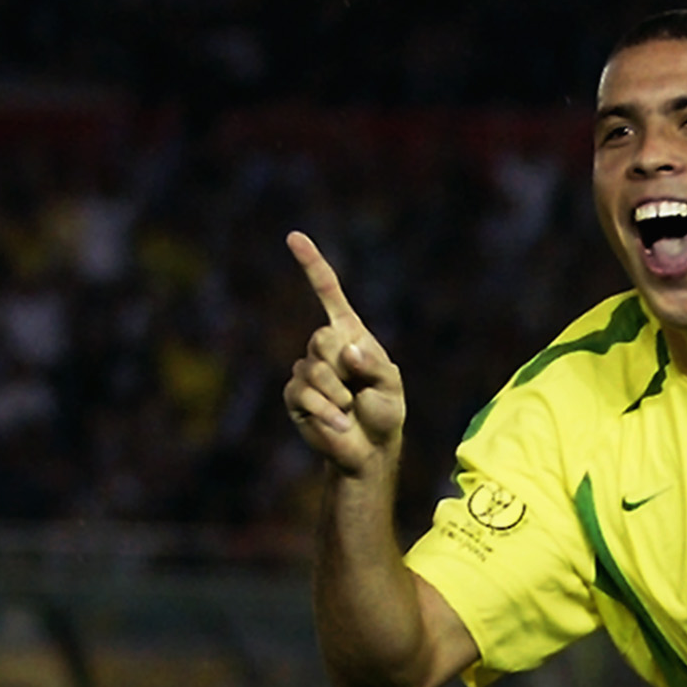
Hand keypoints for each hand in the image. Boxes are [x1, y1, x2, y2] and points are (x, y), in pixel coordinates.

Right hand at [281, 231, 406, 477]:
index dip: (312, 266)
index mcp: (349, 335)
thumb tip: (348, 349)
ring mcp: (305, 371)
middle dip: (345, 367)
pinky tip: (339, 423)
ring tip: (349, 410)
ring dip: (339, 395)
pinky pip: (306, 395)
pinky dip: (328, 412)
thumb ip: (375, 366)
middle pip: (323, 338)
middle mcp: (324, 348)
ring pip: (314, 370)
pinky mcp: (294, 395)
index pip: (329, 294)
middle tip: (358, 391)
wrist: (370, 450)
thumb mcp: (392, 386)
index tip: (294, 237)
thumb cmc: (384, 413)